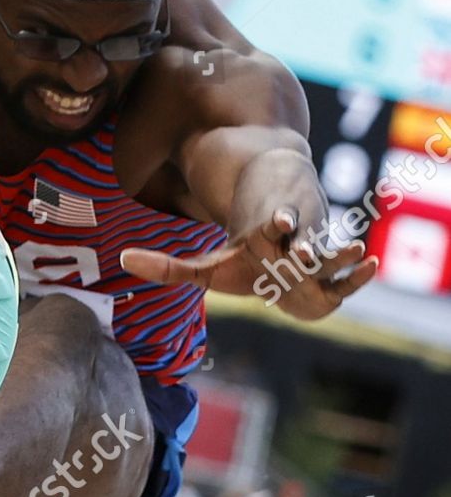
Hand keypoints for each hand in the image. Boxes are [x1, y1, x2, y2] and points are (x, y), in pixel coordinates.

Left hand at [120, 208, 378, 320]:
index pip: (267, 228)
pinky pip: (350, 275)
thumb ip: (167, 267)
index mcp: (261, 236)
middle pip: (299, 242)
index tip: (276, 221)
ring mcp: (316, 256)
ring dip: (340, 252)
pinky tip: (373, 264)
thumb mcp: (207, 268)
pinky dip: (361, 271)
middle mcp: (290, 242)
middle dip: (305, 245)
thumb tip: (122, 259)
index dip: (273, 224)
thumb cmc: (244, 258)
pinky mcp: (334, 274)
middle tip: (307, 251)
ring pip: (329, 253)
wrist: (285, 251)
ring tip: (356, 248)